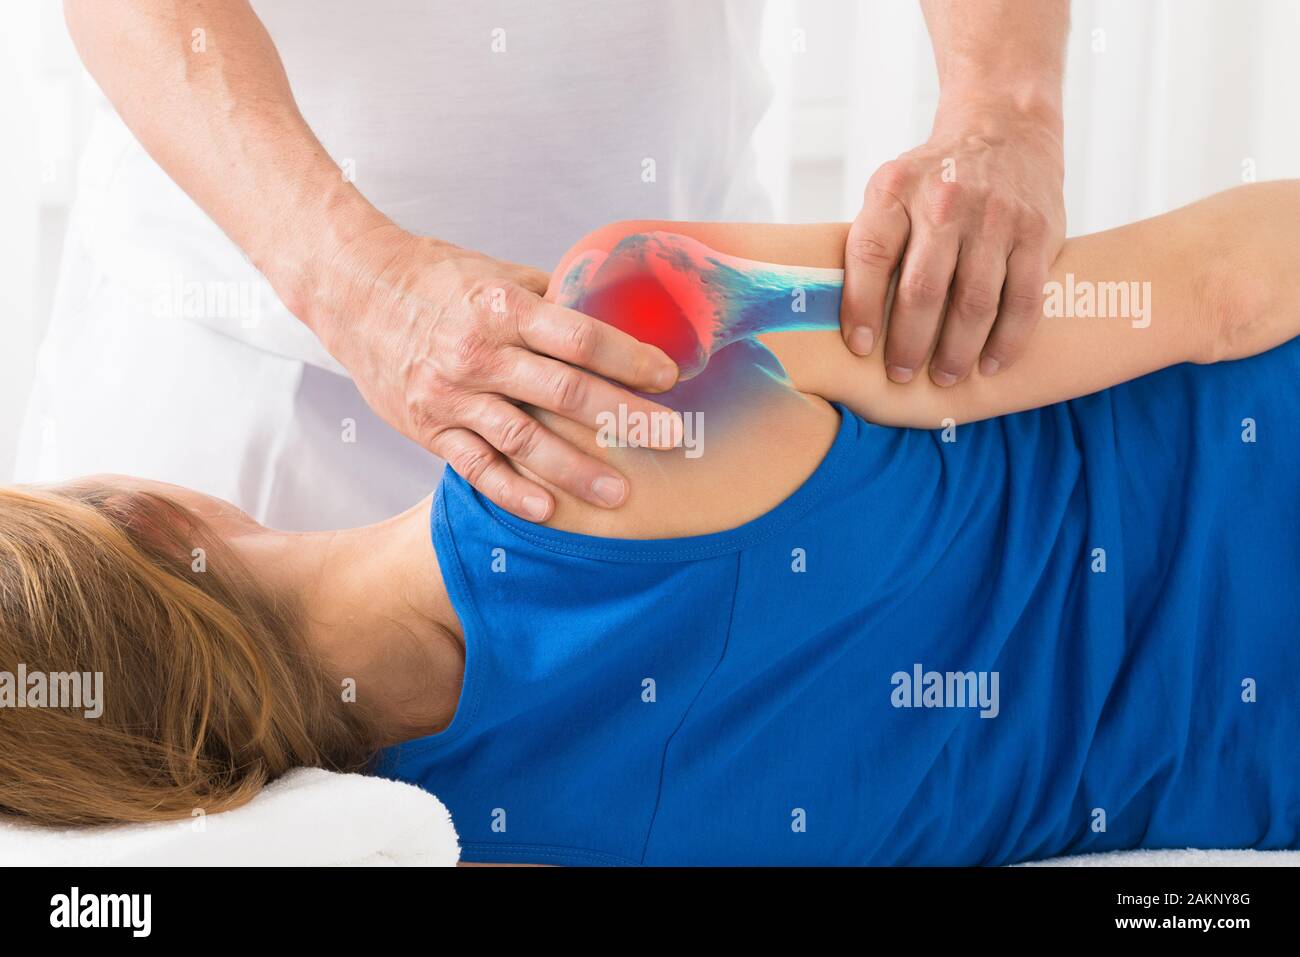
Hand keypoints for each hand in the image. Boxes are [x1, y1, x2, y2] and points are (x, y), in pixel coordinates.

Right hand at [310, 224, 679, 521]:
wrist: (354, 292)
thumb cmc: (438, 280)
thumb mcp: (498, 275)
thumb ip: (552, 301)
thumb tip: (613, 318)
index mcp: (503, 307)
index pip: (580, 336)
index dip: (629, 359)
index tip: (670, 377)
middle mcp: (478, 352)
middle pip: (563, 390)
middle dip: (622, 418)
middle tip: (670, 439)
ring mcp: (450, 394)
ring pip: (523, 438)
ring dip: (576, 469)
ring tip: (620, 493)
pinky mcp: (427, 427)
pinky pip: (475, 465)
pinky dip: (511, 490)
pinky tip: (548, 510)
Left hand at [842, 98, 1065, 385]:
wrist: (1004, 126)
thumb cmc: (934, 179)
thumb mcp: (892, 190)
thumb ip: (875, 243)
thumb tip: (852, 324)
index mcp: (897, 190)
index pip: (870, 255)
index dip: (860, 308)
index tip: (860, 349)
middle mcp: (946, 200)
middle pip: (922, 290)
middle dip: (909, 345)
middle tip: (901, 376)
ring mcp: (996, 216)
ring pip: (974, 303)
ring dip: (957, 352)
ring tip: (944, 377)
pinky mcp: (1038, 232)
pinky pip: (1024, 300)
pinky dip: (1007, 341)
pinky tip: (991, 364)